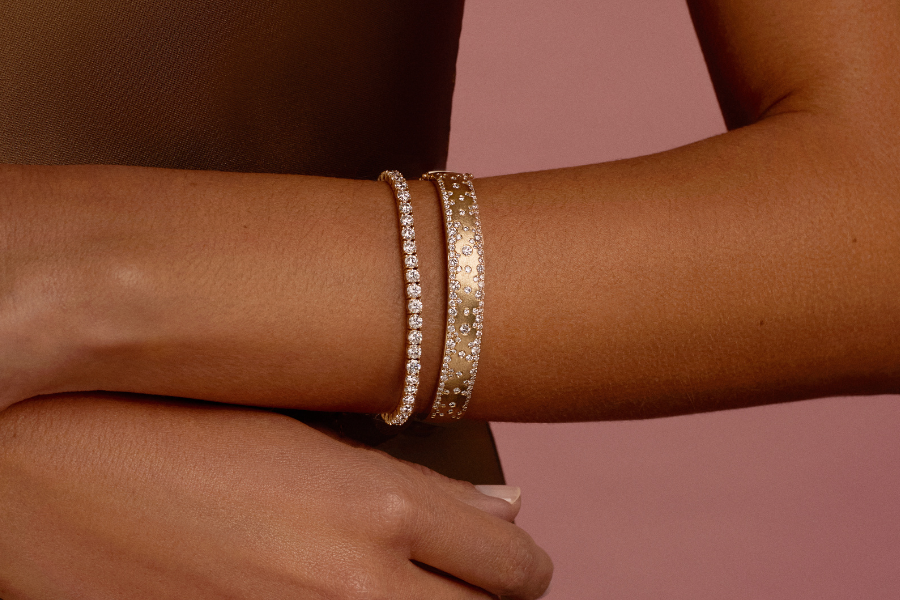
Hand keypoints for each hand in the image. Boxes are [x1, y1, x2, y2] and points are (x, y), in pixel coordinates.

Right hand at [0, 393, 551, 598]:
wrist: (40, 473)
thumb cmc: (170, 427)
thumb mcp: (302, 435)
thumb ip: (412, 481)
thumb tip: (509, 509)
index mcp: (378, 507)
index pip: (515, 564)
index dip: (520, 565)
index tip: (507, 561)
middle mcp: (355, 587)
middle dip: (484, 599)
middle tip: (459, 582)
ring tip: (400, 587)